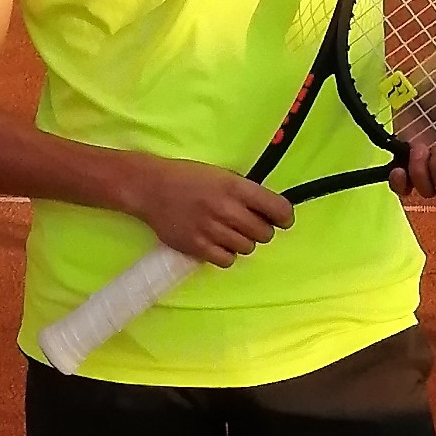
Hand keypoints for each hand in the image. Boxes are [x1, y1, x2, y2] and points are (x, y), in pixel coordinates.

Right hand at [113, 155, 293, 265]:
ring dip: (242, 242)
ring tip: (228, 232)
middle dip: (261, 230)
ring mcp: (212, 230)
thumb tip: (270, 211)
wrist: (150, 188)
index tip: (282, 220)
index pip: (278, 209)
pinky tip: (217, 243)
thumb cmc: (187, 178)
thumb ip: (245, 192)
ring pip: (247, 248)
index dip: (285, 217)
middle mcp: (227, 210)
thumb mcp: (221, 175)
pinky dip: (226, 254)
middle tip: (248, 224)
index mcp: (236, 187)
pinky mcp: (197, 247)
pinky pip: (227, 260)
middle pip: (265, 233)